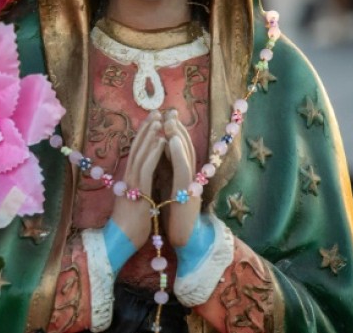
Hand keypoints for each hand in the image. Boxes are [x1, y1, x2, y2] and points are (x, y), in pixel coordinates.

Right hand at [110, 110, 165, 250]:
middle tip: (156, 111)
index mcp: (129, 178)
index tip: (153, 120)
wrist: (121, 240)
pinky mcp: (138, 190)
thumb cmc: (131, 224)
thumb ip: (140, 187)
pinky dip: (154, 152)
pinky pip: (147, 166)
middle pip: (137, 147)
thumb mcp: (137, 200)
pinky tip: (161, 140)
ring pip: (141, 153)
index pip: (136, 152)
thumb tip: (147, 179)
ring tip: (159, 119)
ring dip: (151, 134)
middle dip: (147, 128)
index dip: (144, 135)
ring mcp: (132, 182)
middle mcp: (128, 176)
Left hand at [163, 109, 201, 246]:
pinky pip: (182, 170)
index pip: (181, 150)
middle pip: (186, 147)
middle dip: (177, 128)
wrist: (185, 241)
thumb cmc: (175, 218)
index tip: (166, 116)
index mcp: (185, 177)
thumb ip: (168, 175)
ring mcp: (192, 185)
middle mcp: (191, 178)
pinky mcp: (188, 194)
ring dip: (178, 135)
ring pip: (186, 154)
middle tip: (169, 111)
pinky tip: (170, 141)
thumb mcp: (170, 192)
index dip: (174, 132)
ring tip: (170, 120)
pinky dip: (177, 153)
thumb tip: (160, 160)